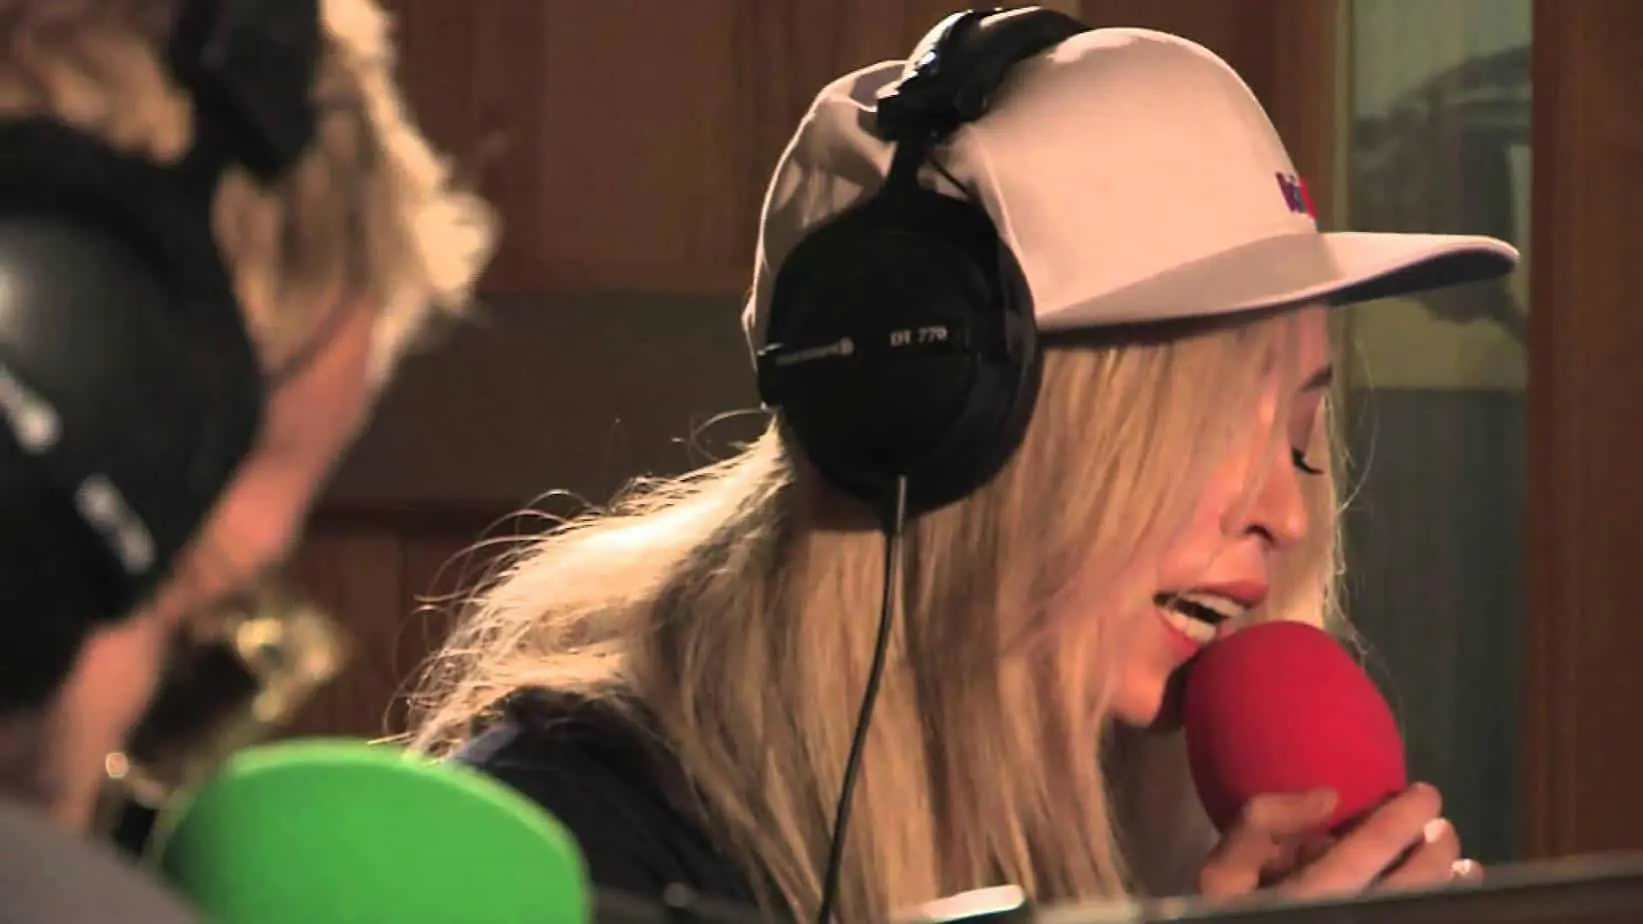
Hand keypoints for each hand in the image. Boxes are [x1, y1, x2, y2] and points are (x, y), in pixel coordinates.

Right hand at [1198, 783, 1483, 899]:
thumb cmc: (1223, 921)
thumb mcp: (1221, 874)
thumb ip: (1262, 824)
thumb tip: (1328, 798)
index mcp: (1311, 895)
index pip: (1372, 847)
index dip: (1405, 815)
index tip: (1425, 792)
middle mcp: (1353, 916)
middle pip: (1416, 884)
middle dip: (1438, 850)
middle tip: (1443, 827)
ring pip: (1429, 910)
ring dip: (1453, 885)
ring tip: (1462, 865)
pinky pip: (1418, 918)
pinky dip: (1443, 906)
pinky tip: (1453, 896)